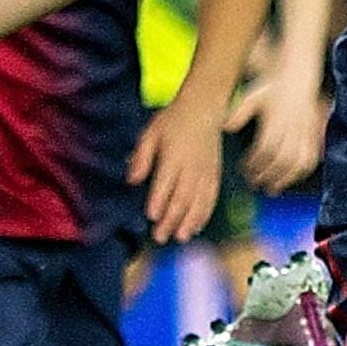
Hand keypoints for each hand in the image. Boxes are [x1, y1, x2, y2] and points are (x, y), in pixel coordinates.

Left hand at [128, 100, 222, 245]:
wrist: (204, 108)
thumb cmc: (173, 120)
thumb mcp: (150, 133)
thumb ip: (141, 157)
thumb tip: (132, 180)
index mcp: (174, 155)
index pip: (166, 182)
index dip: (159, 200)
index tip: (151, 216)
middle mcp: (192, 166)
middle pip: (183, 197)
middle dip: (171, 219)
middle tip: (160, 236)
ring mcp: (206, 171)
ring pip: (199, 201)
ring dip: (190, 221)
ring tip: (180, 237)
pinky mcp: (214, 174)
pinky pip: (211, 197)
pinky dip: (205, 213)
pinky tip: (197, 226)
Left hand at [224, 76, 326, 194]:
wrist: (298, 74)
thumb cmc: (273, 86)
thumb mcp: (253, 95)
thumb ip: (239, 112)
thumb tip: (227, 127)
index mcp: (277, 118)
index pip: (266, 148)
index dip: (255, 163)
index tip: (245, 169)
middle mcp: (293, 126)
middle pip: (282, 159)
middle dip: (268, 175)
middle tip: (255, 183)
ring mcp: (306, 131)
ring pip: (298, 161)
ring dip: (285, 178)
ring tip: (272, 188)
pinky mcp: (315, 133)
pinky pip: (312, 157)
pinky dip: (302, 171)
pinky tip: (291, 178)